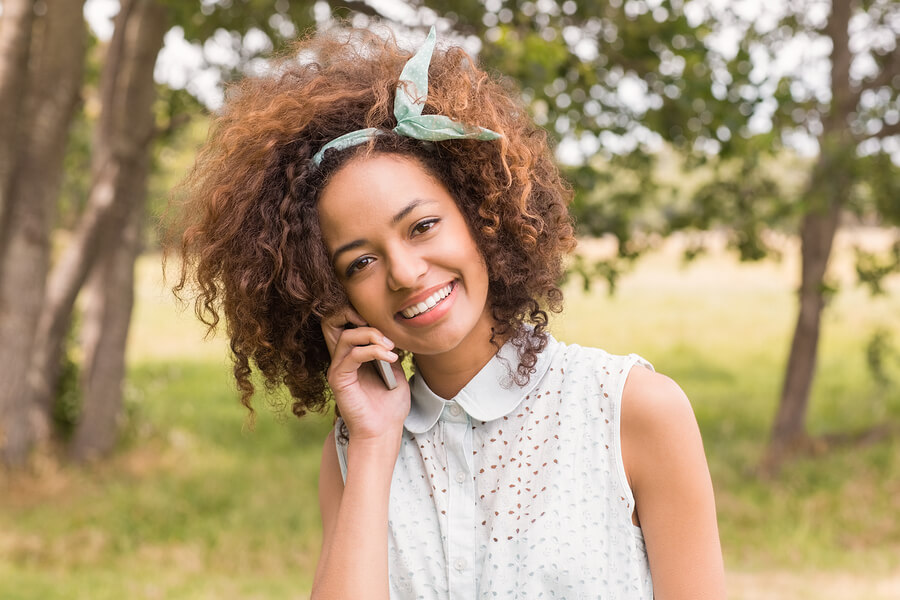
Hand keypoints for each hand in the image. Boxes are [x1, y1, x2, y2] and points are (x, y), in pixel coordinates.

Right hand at [321, 307, 409, 443]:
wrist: (384, 431)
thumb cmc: (390, 406)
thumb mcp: (395, 371)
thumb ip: (389, 351)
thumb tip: (393, 333)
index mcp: (352, 356)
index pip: (345, 323)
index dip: (358, 313)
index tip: (385, 323)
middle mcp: (341, 359)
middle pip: (333, 322)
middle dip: (353, 314)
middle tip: (380, 327)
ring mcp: (338, 369)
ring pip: (347, 336)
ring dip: (372, 335)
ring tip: (390, 347)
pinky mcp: (338, 380)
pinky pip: (352, 356)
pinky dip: (373, 351)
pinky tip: (390, 357)